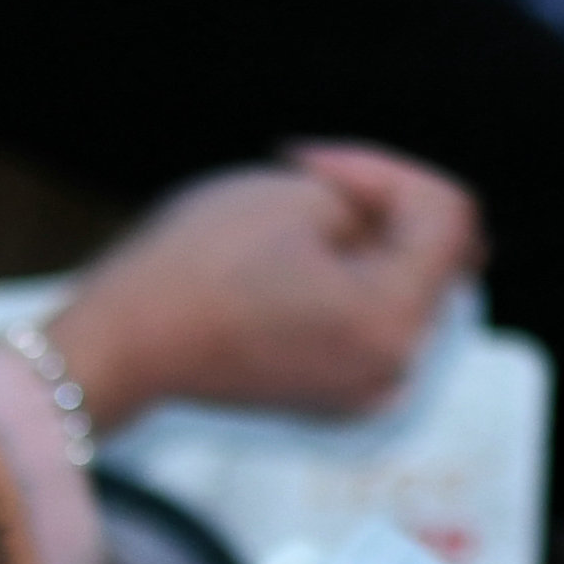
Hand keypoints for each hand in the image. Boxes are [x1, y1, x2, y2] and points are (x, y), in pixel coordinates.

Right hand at [44, 145, 484, 427]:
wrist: (115, 347)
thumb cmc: (194, 267)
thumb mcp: (298, 196)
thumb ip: (383, 200)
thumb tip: (418, 224)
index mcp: (394, 322)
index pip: (447, 215)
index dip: (387, 169)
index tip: (311, 162)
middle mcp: (396, 371)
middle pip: (435, 256)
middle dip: (384, 207)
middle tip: (308, 186)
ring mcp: (367, 394)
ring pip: (405, 287)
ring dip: (365, 244)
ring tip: (292, 228)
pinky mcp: (336, 400)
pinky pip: (373, 324)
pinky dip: (349, 284)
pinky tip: (290, 266)